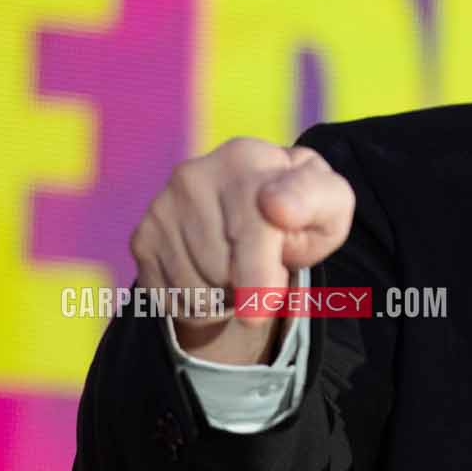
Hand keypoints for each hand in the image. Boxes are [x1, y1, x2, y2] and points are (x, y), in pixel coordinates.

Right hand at [129, 139, 356, 364]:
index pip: (248, 229)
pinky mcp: (142, 238)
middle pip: (223, 271)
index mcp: (245, 159)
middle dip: (253, 286)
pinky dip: (199, 305)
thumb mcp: (329, 202)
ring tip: (241, 268)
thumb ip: (316, 202)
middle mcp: (194, 176)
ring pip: (196, 291)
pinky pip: (171, 300)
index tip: (258, 311)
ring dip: (227, 298)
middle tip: (267, 266)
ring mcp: (162, 207)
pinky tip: (214, 276)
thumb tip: (275, 207)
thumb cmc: (301, 210)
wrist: (255, 208)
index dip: (257, 278)